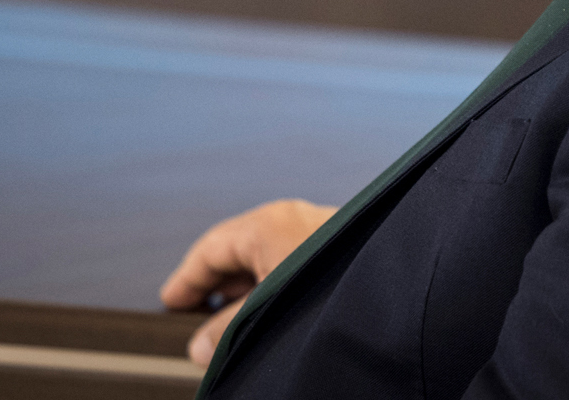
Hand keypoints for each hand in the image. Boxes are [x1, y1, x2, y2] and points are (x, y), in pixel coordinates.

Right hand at [161, 199, 337, 364]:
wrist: (397, 286)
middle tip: (195, 318)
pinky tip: (270, 314)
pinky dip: (273, 286)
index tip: (171, 303)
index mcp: (267, 225)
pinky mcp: (338, 248)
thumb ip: (226, 331)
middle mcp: (292, 219)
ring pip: (266, 258)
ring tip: (230, 326)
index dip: (187, 279)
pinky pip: (292, 262)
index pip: (211, 248)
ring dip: (245, 291)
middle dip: (216, 287)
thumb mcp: (263, 313)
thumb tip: (200, 348)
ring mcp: (318, 230)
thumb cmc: (331, 290)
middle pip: (238, 250)